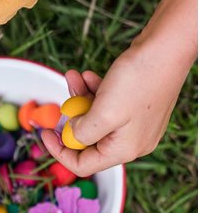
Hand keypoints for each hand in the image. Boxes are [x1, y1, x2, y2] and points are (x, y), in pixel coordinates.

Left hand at [40, 42, 191, 176]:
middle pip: (89, 139)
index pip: (83, 164)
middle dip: (72, 116)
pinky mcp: (136, 104)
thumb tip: (72, 135)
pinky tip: (89, 75)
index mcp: (125, 149)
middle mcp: (132, 141)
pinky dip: (94, 90)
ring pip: (96, 117)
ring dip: (80, 97)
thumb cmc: (138, 81)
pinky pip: (107, 104)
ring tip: (73, 76)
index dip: (59, 151)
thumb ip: (83, 132)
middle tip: (63, 97)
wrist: (167, 48)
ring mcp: (135, 122)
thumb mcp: (103, 112)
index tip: (44, 131)